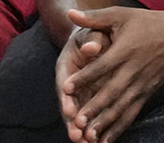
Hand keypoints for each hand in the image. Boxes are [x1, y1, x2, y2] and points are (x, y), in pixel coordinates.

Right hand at [56, 25, 112, 141]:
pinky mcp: (90, 97)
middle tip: (77, 137)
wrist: (96, 36)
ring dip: (82, 129)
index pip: (64, 83)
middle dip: (72, 121)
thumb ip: (92, 40)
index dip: (66, 98)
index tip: (69, 111)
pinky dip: (93, 126)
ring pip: (78, 113)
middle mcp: (70, 82)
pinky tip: (99, 141)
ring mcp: (80, 92)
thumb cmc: (94, 33)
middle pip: (68, 104)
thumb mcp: (92, 32)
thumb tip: (92, 47)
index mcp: (66, 65)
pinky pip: (90, 114)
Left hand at [60, 7, 163, 142]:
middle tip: (77, 121)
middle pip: (112, 91)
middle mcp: (133, 70)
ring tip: (89, 136)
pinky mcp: (147, 93)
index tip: (66, 88)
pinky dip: (120, 127)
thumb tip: (69, 12)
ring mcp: (141, 84)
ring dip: (106, 122)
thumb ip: (94, 17)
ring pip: (122, 106)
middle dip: (94, 107)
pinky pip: (132, 113)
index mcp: (125, 49)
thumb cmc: (146, 23)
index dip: (84, 77)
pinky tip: (106, 140)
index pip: (101, 66)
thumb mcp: (120, 14)